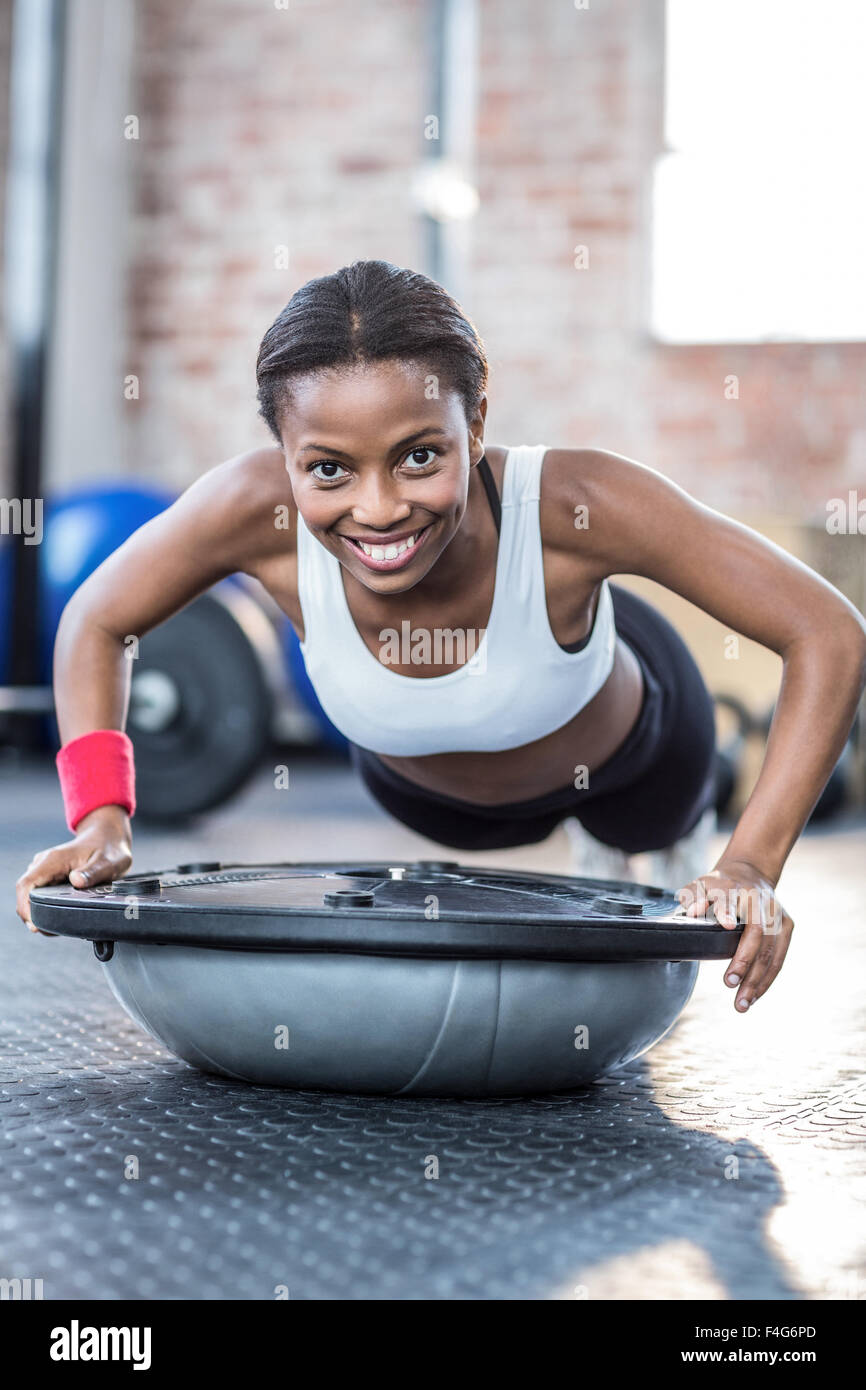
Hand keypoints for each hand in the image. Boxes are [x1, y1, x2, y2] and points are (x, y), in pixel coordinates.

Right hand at [15, 806, 132, 934]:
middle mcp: (44, 865)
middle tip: (50, 931)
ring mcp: (46, 871)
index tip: (35, 924)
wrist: (108, 837)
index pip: (26, 884)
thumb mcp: (108, 861)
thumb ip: (93, 872)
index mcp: (53, 860)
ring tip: (55, 928)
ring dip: (38, 912)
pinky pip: (41, 895)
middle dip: (32, 915)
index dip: (25, 906)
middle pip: (26, 894)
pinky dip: (45, 908)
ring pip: (32, 896)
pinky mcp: (51, 877)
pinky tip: (57, 918)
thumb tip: (76, 881)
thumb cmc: (109, 848)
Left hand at [675, 856, 793, 1012]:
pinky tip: (755, 996)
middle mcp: (760, 900)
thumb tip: (692, 912)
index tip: (726, 924)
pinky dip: (767, 978)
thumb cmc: (720, 884)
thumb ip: (693, 896)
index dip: (728, 910)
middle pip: (756, 933)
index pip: (731, 898)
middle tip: (729, 985)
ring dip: (757, 979)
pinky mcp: (787, 925)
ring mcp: (777, 914)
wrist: (750, 871)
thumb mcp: (701, 884)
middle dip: (744, 962)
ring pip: (770, 951)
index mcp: (735, 887)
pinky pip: (779, 957)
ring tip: (742, 1003)